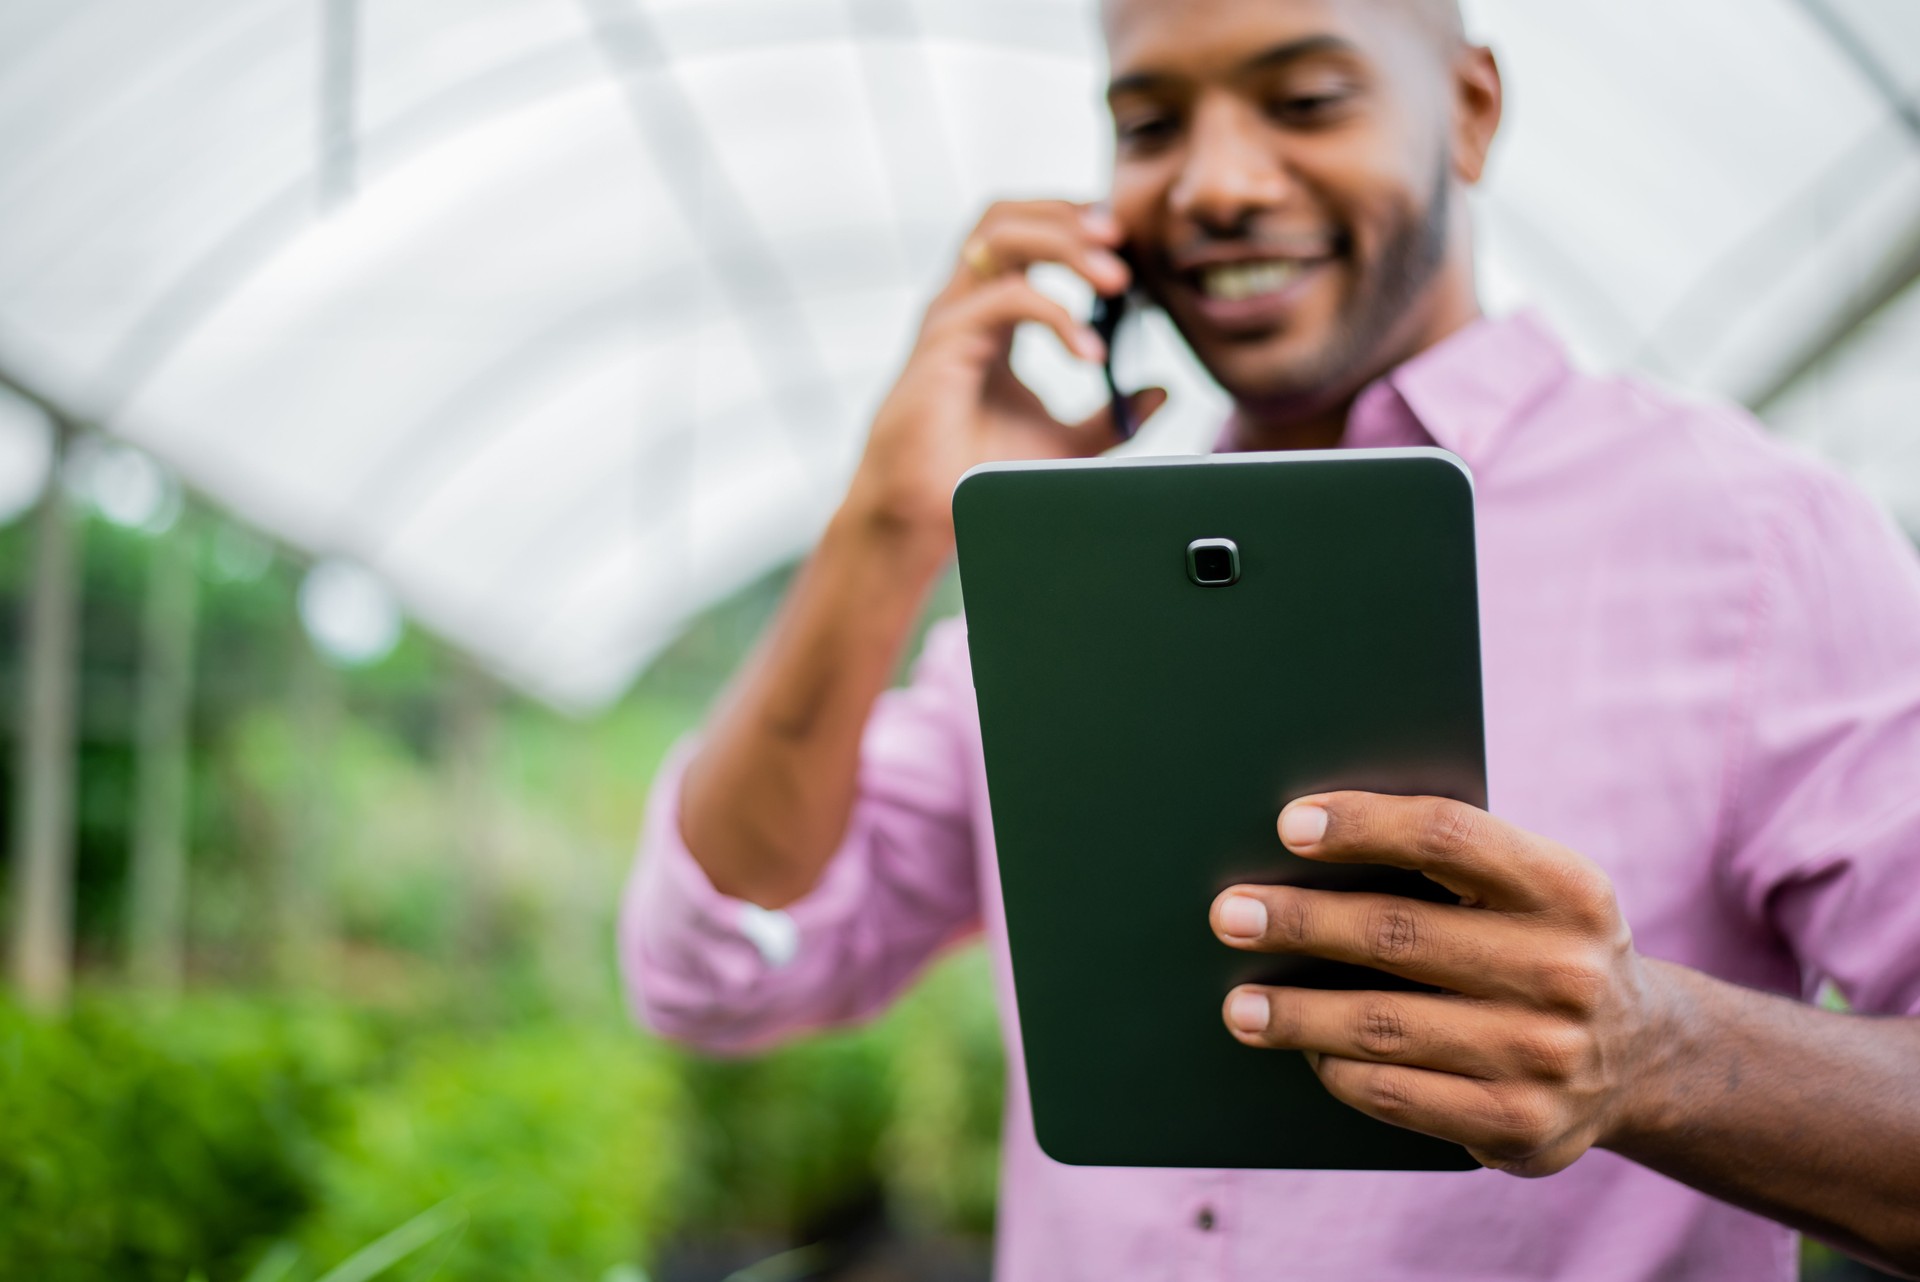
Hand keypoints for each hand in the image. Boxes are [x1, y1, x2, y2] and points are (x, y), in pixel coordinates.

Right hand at [845, 200, 1167, 547]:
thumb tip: (1161, 391)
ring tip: (1113, 279)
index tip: (1125, 241)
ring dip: (1063, 243)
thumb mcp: (1065, 442)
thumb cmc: (978, 472)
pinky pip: (1005, 300)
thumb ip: (1112, 415)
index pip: (1023, 233)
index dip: (1070, 221)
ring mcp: (949, 319)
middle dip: (1066, 214)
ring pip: (999, 237)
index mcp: (989, 313)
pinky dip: (1056, 315)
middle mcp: (964, 304)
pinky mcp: (943, 344)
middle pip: (1006, 216)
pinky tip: (1088, 353)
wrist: (926, 512)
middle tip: (1121, 239)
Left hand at [1209, 792, 1669, 1176]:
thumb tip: (1304, 841)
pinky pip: (1398, 1095)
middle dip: (1301, 922)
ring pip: (1385, 1026)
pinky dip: (1337, 1070)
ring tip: (1238, 1004)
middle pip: (1399, 934)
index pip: (1448, 837)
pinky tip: (1305, 1052)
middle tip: (1229, 914)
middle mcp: (1566, 971)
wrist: (1640, 1057)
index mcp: (1567, 888)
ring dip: (1297, 1014)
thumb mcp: (1531, 890)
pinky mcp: (1521, 1126)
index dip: (1364, 825)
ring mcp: (1546, 1055)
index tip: (1289, 824)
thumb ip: (1450, 865)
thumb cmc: (1538, 944)